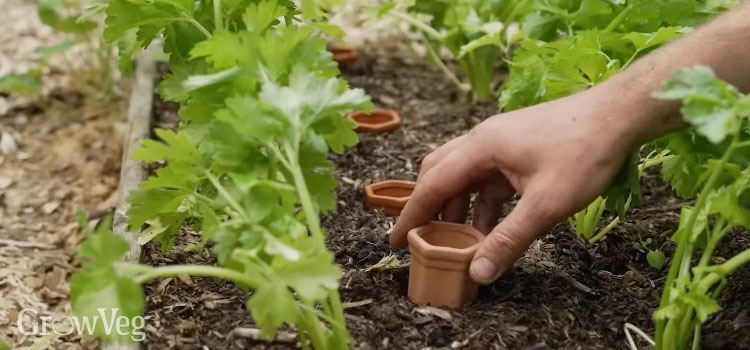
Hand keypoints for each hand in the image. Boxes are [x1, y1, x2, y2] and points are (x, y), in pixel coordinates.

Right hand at [389, 90, 636, 283]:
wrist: (619, 114)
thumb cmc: (584, 153)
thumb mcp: (546, 204)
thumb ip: (509, 239)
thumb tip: (479, 273)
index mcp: (481, 147)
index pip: (433, 184)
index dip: (412, 215)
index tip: (397, 240)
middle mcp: (483, 140)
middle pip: (440, 173)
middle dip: (429, 208)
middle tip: (423, 239)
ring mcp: (501, 141)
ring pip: (464, 176)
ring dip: (457, 207)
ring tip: (457, 241)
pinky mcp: (517, 147)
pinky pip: (487, 177)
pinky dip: (481, 201)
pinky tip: (489, 225)